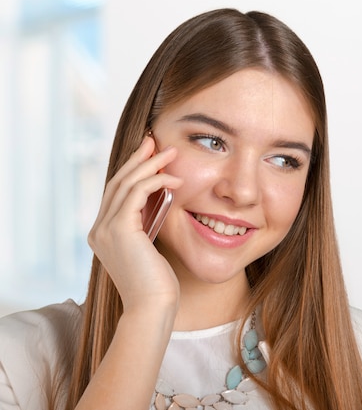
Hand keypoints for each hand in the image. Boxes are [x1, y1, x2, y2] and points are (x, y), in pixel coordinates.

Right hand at [88, 136, 183, 312]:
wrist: (153, 308)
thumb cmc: (158, 284)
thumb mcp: (150, 249)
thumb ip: (146, 226)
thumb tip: (159, 202)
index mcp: (103, 234)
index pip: (116, 193)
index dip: (132, 170)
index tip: (149, 154)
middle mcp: (99, 229)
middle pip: (117, 182)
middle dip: (138, 159)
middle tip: (155, 141)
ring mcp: (106, 229)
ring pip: (126, 184)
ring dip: (150, 165)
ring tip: (170, 152)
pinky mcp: (120, 230)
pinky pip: (136, 194)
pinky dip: (155, 181)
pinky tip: (174, 179)